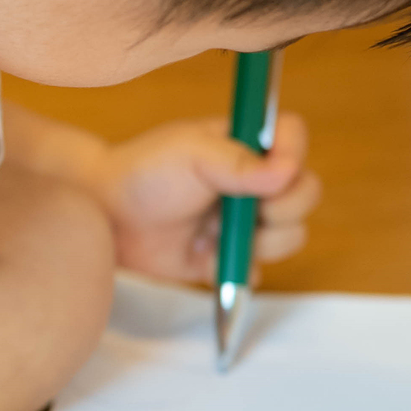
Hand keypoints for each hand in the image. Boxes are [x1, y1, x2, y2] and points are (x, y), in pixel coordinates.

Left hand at [87, 113, 319, 285]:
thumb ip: (237, 161)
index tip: (277, 171)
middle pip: (305, 194)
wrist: (105, 217)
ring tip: (216, 235)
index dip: (294, 154)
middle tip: (248, 211)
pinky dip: (237, 271)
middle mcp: (252, 182)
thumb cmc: (143, 172)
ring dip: (263, 242)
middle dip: (284, 209)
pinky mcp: (228, 256)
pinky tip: (204, 259)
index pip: (293, 139)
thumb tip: (286, 172)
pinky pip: (257, 272)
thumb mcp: (188, 152)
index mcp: (245, 144)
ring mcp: (243, 221)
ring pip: (290, 237)